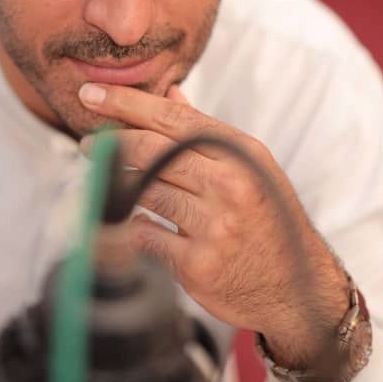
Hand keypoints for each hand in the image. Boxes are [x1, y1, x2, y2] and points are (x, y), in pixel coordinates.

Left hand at [78, 82, 348, 366]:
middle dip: (111, 143)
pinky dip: (134, 226)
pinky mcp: (197, 264)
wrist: (295, 287)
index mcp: (241, 152)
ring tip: (109, 181)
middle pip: (151, 151)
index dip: (127, 103)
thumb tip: (168, 93)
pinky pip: (144, 235)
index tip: (91, 95)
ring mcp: (214, 226)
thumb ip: (205, 131)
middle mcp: (230, 184)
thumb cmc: (266, 217)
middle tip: (87, 143)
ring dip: (118, 184)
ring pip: (144, 191)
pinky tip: (136, 223)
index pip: (174, 117)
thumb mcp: (249, 166)